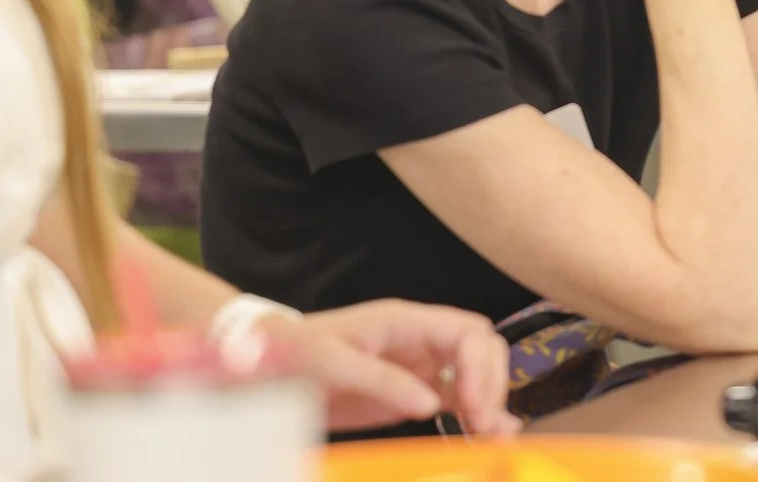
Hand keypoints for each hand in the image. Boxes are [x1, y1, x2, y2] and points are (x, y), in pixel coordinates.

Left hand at [260, 299, 516, 434]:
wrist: (263, 367)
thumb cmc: (294, 353)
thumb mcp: (331, 362)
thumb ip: (382, 380)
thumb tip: (431, 404)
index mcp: (404, 321)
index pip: (467, 331)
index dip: (482, 365)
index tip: (477, 405)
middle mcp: (419, 340)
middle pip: (480, 350)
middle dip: (491, 385)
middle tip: (486, 425)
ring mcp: (417, 366)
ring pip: (473, 376)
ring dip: (488, 402)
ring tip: (494, 436)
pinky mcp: (410, 393)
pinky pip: (454, 399)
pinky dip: (474, 415)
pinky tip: (488, 434)